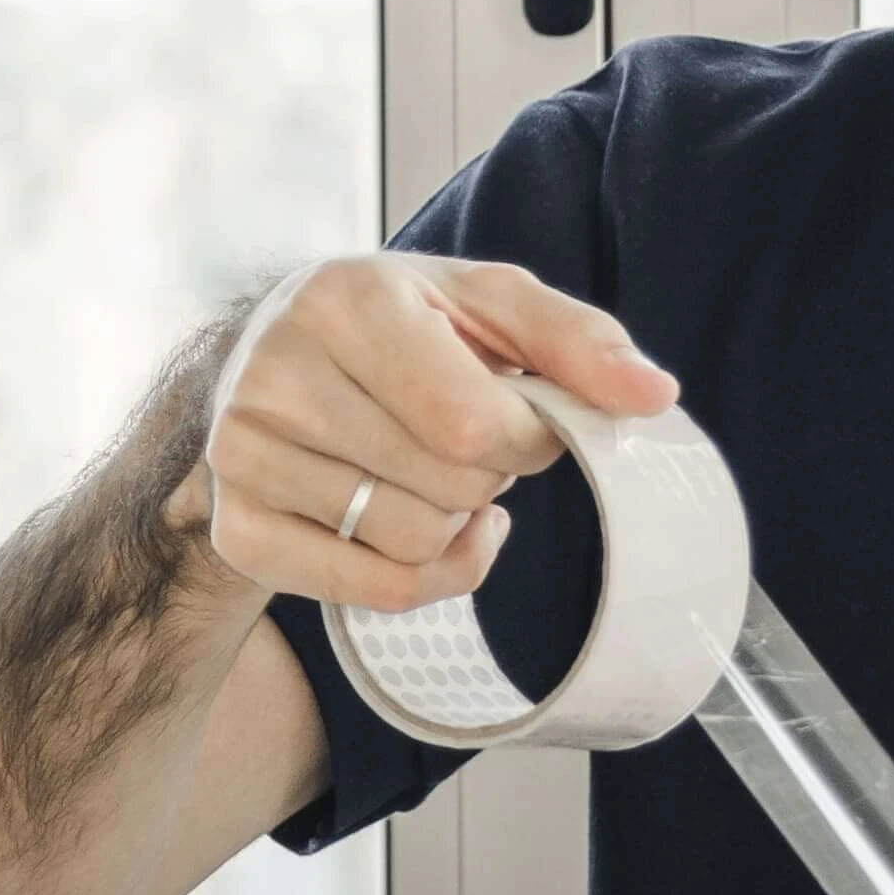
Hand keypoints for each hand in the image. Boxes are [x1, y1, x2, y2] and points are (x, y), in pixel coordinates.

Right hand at [196, 254, 675, 614]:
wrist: (269, 356)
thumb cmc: (400, 327)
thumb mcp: (489, 306)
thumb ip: (579, 341)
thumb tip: (656, 396)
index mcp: (344, 301)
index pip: (473, 424)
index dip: (525, 439)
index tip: (517, 416)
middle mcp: (275, 375)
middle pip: (447, 490)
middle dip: (485, 477)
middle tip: (456, 440)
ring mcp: (243, 457)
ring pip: (411, 545)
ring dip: (452, 525)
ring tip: (427, 474)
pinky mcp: (237, 528)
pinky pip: (372, 593)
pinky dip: (422, 576)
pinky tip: (410, 527)